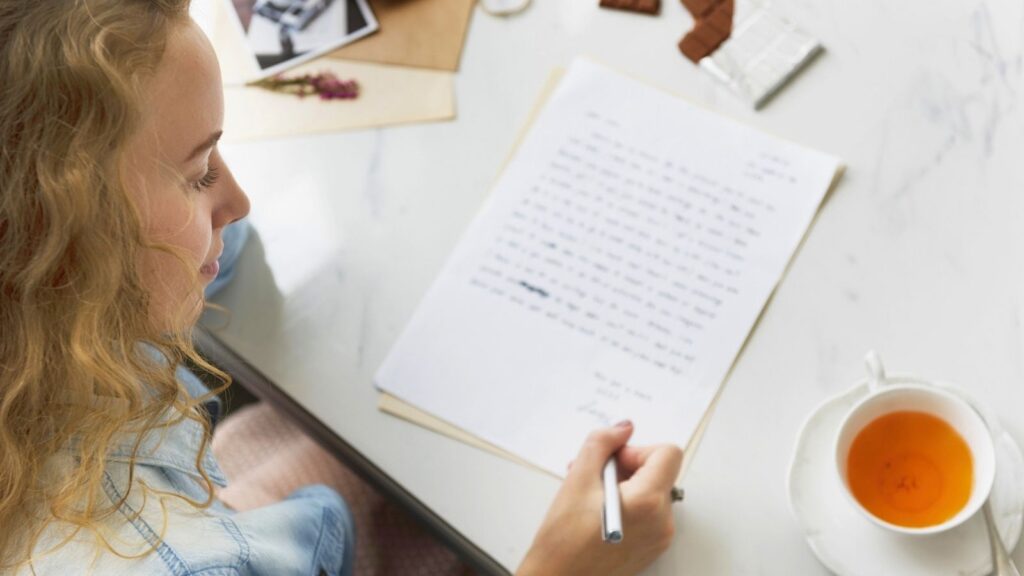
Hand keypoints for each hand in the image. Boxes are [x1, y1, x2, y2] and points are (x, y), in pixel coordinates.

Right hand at [516, 421, 682, 575]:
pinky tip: (599, 512)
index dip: (638, 450)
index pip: (667, 454)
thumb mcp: (577, 479)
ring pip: (652, 492)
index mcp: (648, 502)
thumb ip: (601, 444)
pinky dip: (628, 505)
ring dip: (624, 485)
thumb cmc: (563, 539)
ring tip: (591, 495)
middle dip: (627, 468)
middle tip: (595, 476)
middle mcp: (662, 522)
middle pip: (659, 473)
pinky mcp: (651, 548)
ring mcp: (659, 538)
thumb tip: (622, 428)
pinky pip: (648, 513)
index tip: (614, 461)